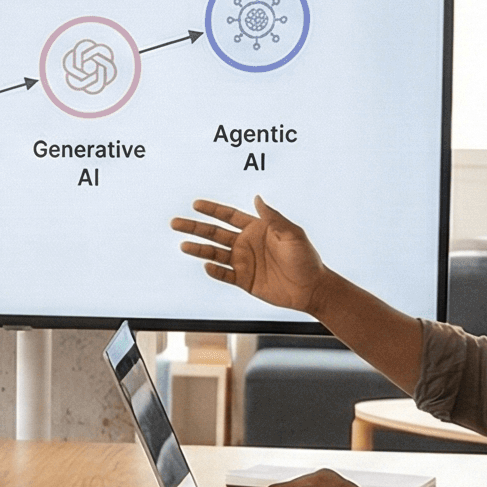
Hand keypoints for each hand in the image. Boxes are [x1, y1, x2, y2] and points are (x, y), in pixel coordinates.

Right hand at [172, 196, 329, 312]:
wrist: (311, 288)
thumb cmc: (305, 257)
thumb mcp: (292, 234)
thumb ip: (273, 218)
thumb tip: (257, 198)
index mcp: (256, 228)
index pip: (229, 216)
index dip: (212, 210)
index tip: (196, 204)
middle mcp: (246, 243)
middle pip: (214, 233)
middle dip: (195, 227)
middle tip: (175, 222)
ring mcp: (244, 262)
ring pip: (215, 254)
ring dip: (199, 249)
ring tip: (183, 245)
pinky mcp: (244, 281)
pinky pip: (224, 275)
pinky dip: (215, 271)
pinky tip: (207, 266)